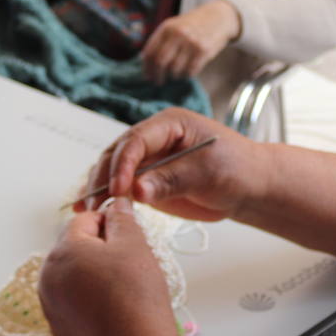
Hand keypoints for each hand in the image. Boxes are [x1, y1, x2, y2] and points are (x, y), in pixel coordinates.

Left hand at [38, 198, 180, 335]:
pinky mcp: (59, 328)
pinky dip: (92, 297)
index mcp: (62, 252)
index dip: (111, 222)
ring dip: (96, 273)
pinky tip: (115, 308)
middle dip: (102, 248)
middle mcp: (47, 277)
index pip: (85, 219)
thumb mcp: (134, 246)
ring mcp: (50, 305)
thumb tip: (116, 204)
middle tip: (132, 262)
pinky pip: (74, 300)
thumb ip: (122, 219)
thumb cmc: (136, 296)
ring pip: (75, 274)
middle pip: (76, 247)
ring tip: (125, 287)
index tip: (132, 236)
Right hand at [75, 108, 262, 221]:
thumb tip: (136, 189)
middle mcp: (153, 138)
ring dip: (99, 188)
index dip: (123, 163)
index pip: (136, 140)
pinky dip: (107, 198)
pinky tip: (91, 211)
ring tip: (86, 210)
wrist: (249, 186)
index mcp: (169, 124)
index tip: (118, 189)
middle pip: (117, 153)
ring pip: (112, 169)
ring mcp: (148, 160)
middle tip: (95, 203)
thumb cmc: (236, 169)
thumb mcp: (207, 172)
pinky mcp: (147, 181)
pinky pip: (121, 187)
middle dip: (104, 177)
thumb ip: (171, 179)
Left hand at [140, 0, 239, 83]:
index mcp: (166, 28)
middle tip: (158, 82)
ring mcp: (191, 42)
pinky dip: (186, 76)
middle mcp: (178, 34)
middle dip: (157, 76)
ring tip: (175, 76)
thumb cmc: (192, 25)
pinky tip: (186, 73)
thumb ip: (161, 40)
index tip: (147, 76)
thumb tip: (146, 63)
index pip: (150, 51)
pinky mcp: (204, 51)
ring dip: (173, 76)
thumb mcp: (174, 26)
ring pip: (175, 69)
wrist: (218, 17)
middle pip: (161, 62)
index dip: (147, 67)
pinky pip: (190, 71)